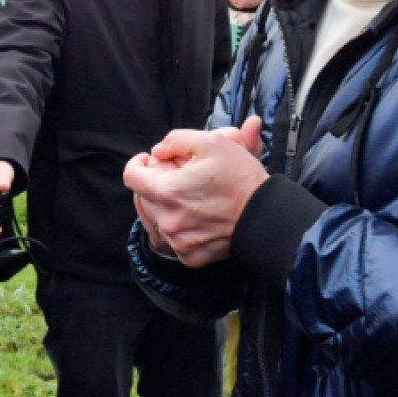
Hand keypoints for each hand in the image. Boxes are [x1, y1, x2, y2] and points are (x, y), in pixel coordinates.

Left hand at [122, 117, 267, 266]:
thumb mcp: (212, 142)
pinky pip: (174, 239)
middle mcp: (167, 220)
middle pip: (144, 196)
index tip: (151, 160)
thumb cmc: (240, 178)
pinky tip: (200, 217)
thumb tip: (157, 151)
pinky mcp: (189, 256)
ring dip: (169, 205)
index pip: (131, 176)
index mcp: (168, 191)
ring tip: (193, 197)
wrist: (266, 216)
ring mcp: (177, 241)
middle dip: (158, 183)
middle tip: (182, 177)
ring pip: (158, 218)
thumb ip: (176, 140)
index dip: (139, 164)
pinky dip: (182, 227)